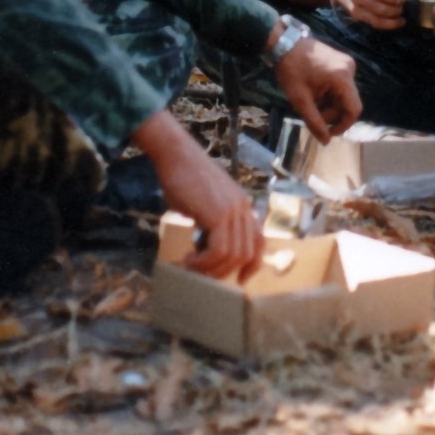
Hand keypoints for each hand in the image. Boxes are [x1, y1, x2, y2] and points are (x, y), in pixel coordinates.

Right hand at [131, 112, 263, 281]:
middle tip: (202, 273)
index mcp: (242, 206)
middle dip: (224, 271)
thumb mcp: (203, 204)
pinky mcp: (219, 214)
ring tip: (190, 265)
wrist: (176, 155)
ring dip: (210, 269)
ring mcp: (233, 211)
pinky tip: (188, 258)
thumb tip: (204, 248)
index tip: (241, 279)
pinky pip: (219, 250)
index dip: (253, 264)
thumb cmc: (182, 178)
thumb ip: (210, 224)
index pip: (259, 240)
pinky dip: (203, 262)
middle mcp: (243, 208)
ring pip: (233, 256)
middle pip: (246, 253)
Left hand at [271, 35, 361, 142]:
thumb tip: (326, 142)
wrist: (284, 43)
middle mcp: (350, 69)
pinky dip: (330, 94)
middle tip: (314, 117)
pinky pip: (341, 85)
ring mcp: (347, 63)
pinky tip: (316, 93)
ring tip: (312, 104)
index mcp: (342, 78)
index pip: (354, 110)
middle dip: (332, 114)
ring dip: (330, 104)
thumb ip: (315, 122)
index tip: (329, 132)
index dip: (344, 125)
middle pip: (348, 102)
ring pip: (344, 94)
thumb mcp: (300, 100)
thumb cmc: (291, 71)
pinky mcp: (341, 61)